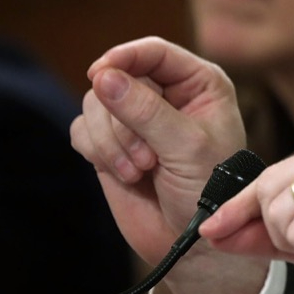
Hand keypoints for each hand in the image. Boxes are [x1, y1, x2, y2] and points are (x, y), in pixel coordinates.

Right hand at [69, 36, 267, 293]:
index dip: (124, 57)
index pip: (154, 52)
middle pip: (118, 78)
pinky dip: (97, 152)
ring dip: (111, 141)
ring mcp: (136, 118)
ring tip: (139, 171)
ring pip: (95, 105)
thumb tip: (101, 76)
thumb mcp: (186, 147)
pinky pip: (83, 131)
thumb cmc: (210, 189)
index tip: (100, 73)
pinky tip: (125, 175)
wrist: (194, 241)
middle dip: (122, 121)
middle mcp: (167, 94)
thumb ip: (145, 111)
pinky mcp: (112, 144)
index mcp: (199, 83)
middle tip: (146, 159)